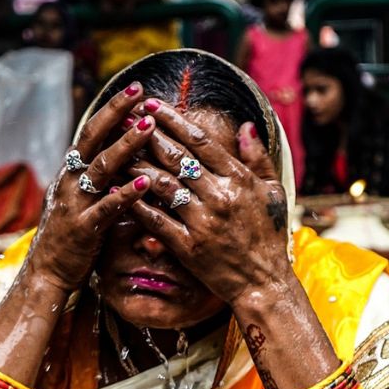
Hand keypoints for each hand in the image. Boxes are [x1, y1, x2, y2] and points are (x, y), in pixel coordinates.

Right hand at [25, 82, 155, 292]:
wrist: (48, 273)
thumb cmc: (73, 235)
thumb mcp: (84, 198)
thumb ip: (102, 177)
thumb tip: (129, 151)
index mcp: (72, 171)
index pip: (91, 131)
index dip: (112, 110)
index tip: (135, 90)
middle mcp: (70, 181)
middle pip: (92, 138)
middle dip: (116, 113)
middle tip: (140, 93)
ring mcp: (76, 204)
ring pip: (101, 168)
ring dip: (126, 146)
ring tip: (149, 127)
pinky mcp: (84, 229)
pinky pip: (106, 208)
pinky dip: (126, 195)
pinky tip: (145, 184)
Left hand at [126, 101, 291, 304]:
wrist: (263, 282)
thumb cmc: (268, 236)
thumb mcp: (272, 192)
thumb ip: (258, 158)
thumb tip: (246, 126)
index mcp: (239, 180)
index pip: (200, 143)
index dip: (173, 121)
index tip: (152, 105)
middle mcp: (219, 197)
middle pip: (176, 158)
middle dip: (148, 135)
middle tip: (125, 117)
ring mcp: (202, 222)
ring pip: (161, 185)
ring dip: (136, 164)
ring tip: (116, 149)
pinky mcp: (188, 246)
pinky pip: (155, 220)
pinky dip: (135, 203)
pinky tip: (118, 189)